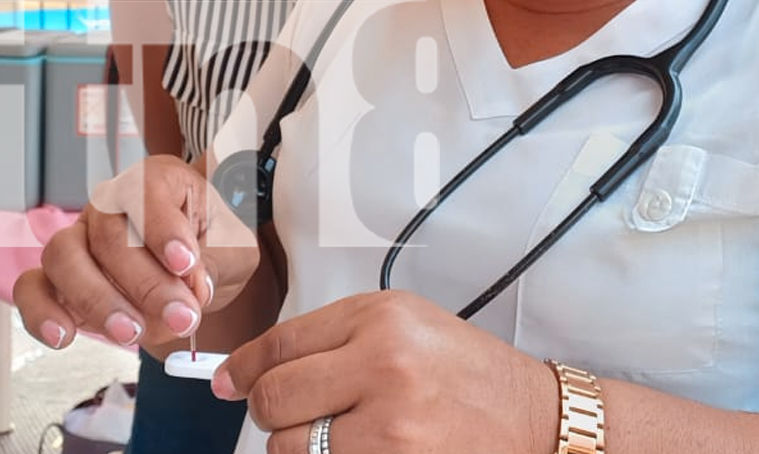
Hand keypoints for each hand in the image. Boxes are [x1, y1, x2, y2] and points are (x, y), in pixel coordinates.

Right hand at [13, 155, 258, 351]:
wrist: (200, 263)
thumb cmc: (216, 243)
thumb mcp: (234, 248)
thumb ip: (214, 263)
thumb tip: (193, 287)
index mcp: (156, 180)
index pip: (146, 192)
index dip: (163, 229)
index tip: (186, 264)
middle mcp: (110, 204)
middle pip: (106, 233)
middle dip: (144, 281)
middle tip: (181, 316)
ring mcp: (79, 238)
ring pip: (63, 256)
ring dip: (96, 299)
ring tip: (133, 333)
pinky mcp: (59, 278)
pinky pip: (32, 288)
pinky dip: (41, 313)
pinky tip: (64, 337)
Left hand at [212, 291, 558, 453]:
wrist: (531, 418)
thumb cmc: (466, 371)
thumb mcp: (404, 324)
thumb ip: (331, 338)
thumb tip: (249, 372)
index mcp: (381, 318)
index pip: (280, 344)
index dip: (242, 368)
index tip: (228, 382)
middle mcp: (383, 365)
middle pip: (275, 399)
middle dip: (266, 411)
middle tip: (282, 414)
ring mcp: (390, 426)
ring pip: (291, 448)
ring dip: (298, 447)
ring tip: (338, 433)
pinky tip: (356, 449)